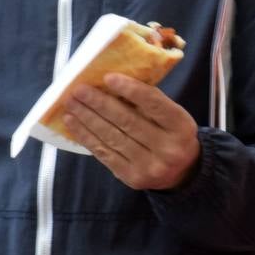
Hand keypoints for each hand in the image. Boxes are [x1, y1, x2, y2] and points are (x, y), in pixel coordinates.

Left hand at [64, 74, 200, 190]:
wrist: (182, 172)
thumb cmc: (172, 134)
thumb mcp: (173, 117)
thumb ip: (151, 103)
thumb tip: (112, 83)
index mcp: (182, 126)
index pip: (155, 105)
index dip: (131, 90)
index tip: (108, 77)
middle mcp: (168, 148)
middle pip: (128, 121)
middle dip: (100, 103)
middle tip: (79, 89)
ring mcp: (149, 165)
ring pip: (112, 137)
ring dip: (87, 118)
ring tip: (71, 104)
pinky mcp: (131, 177)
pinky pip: (104, 153)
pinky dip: (86, 136)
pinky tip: (73, 123)